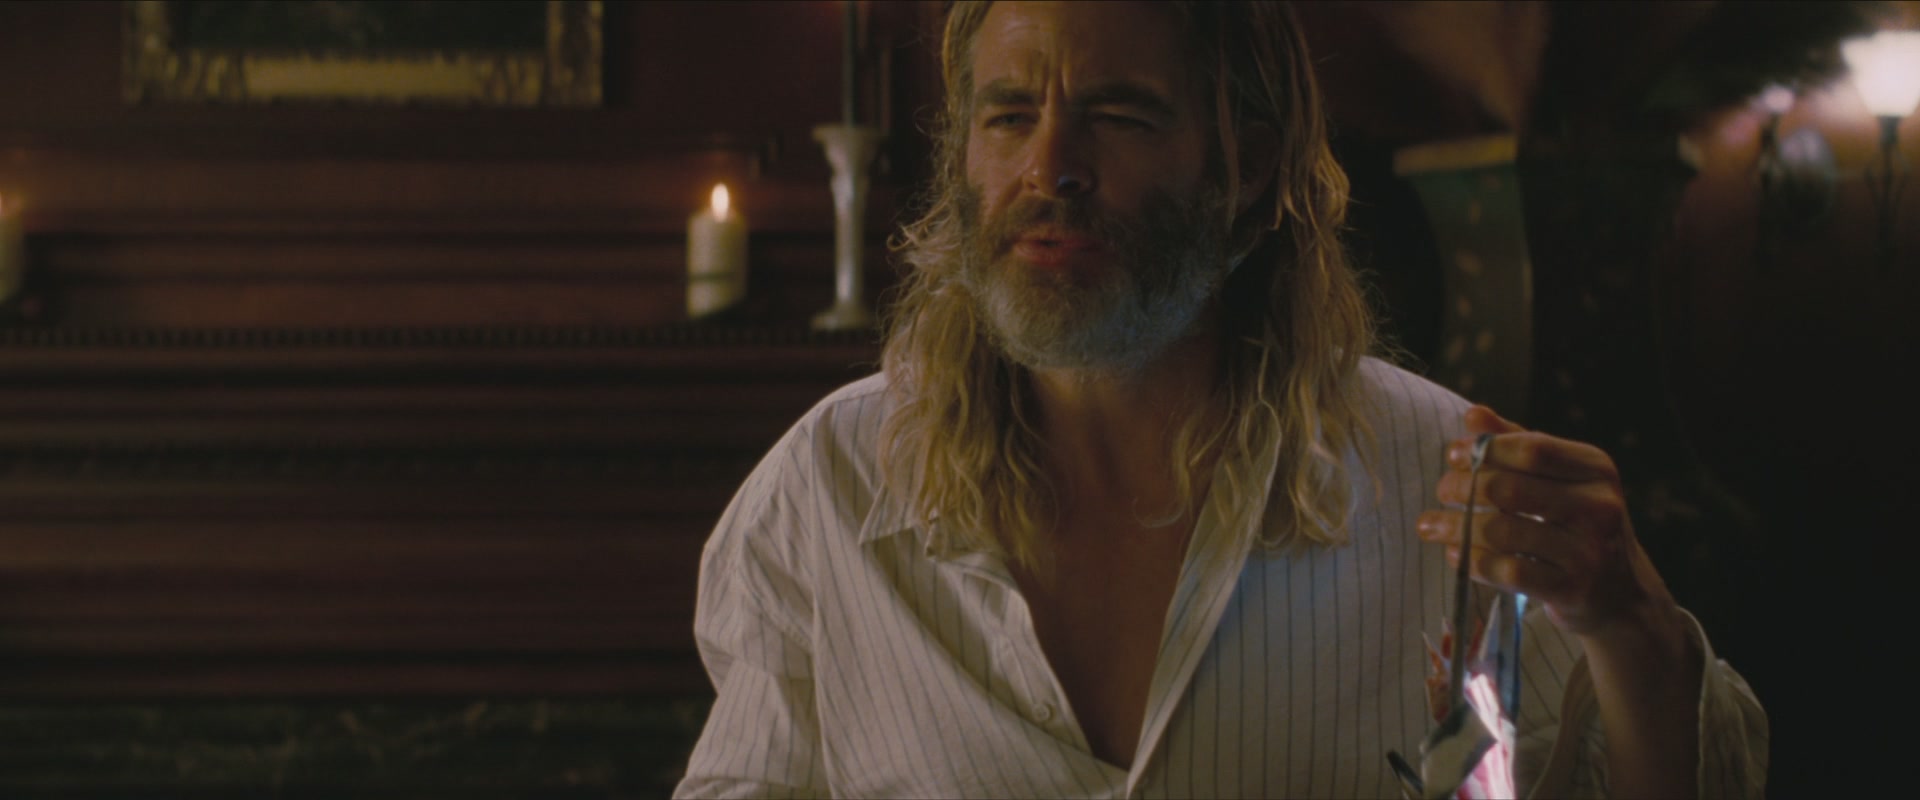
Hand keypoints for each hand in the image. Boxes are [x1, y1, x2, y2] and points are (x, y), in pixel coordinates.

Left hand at [1415, 405, 1677, 636]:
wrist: (1621, 592)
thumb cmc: (1578, 522)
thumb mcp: (1561, 478)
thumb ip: (1517, 444)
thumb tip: (1473, 415)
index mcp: (1596, 469)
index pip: (1534, 449)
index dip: (1486, 449)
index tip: (1452, 454)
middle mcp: (1598, 507)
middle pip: (1511, 489)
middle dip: (1463, 488)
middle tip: (1441, 490)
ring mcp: (1588, 552)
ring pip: (1502, 532)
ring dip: (1454, 527)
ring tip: (1429, 525)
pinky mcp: (1572, 590)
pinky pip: (1507, 572)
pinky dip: (1472, 561)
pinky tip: (1454, 554)